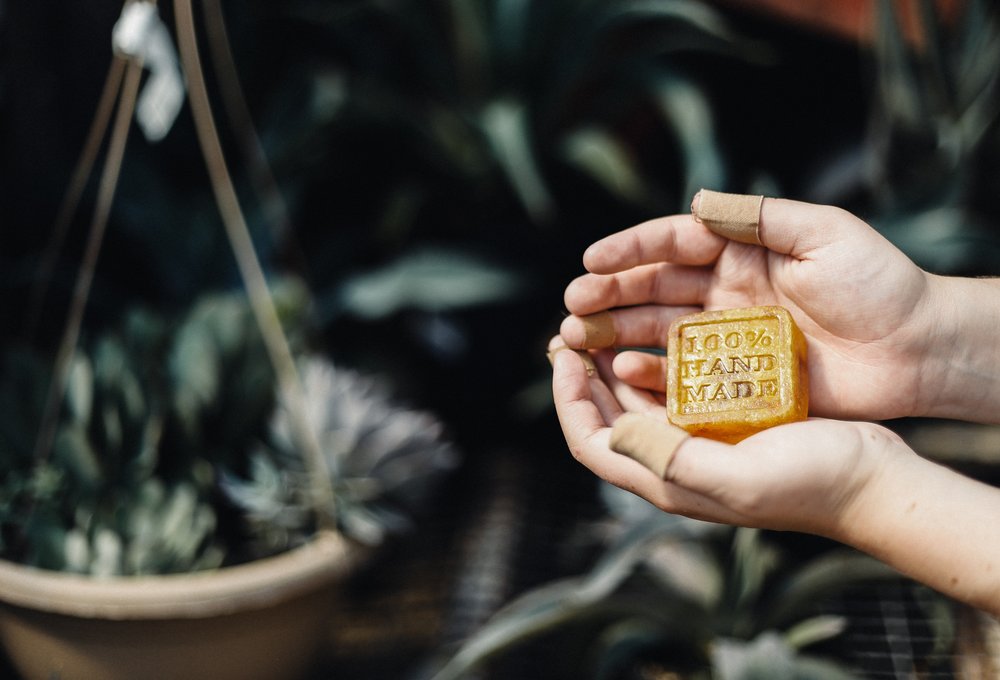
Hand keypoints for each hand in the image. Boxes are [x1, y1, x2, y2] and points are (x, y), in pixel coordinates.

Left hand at [548, 338, 890, 535]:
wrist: (872, 481)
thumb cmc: (812, 484)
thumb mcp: (737, 477)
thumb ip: (671, 459)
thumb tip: (615, 428)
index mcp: (666, 479)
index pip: (590, 440)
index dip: (567, 399)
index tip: (561, 354)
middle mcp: (673, 462)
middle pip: (606, 416)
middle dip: (581, 375)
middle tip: (570, 329)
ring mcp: (698, 441)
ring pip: (635, 398)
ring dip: (611, 363)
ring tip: (601, 324)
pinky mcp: (725, 422)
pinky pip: (674, 388)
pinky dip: (655, 362)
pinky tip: (657, 333)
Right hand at [559, 196, 935, 419]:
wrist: (918, 349)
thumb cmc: (878, 283)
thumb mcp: (823, 233)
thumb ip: (758, 217)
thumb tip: (694, 203)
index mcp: (741, 252)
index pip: (673, 245)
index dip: (629, 250)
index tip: (590, 262)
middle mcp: (726, 292)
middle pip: (653, 289)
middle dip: (608, 296)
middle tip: (571, 307)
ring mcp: (728, 337)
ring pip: (658, 331)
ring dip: (615, 334)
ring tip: (575, 339)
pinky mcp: (738, 378)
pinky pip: (684, 374)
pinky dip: (651, 373)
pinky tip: (621, 371)